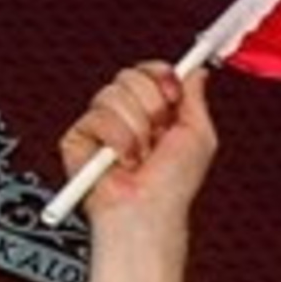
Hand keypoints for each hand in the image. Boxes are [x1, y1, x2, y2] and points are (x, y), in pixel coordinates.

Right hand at [59, 63, 216, 225]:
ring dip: (136, 130)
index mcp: (155, 110)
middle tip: (157, 135)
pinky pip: (95, 117)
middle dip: (151, 107)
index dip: (161, 77)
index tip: (172, 96)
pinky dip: (116, 141)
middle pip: (130, 76)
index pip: (149, 71)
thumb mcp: (200, 136)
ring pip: (113, 95)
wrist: (149, 210)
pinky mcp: (80, 137)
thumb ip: (196, 98)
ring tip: (140, 154)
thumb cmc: (173, 185)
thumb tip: (195, 71)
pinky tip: (122, 159)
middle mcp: (128, 114)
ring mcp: (103, 124)